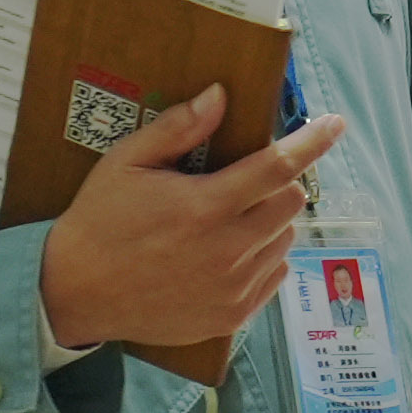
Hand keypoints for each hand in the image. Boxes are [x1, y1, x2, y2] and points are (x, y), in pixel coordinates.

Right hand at [38, 85, 344, 360]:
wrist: (75, 293)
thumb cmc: (100, 222)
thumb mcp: (126, 163)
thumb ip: (177, 129)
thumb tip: (220, 95)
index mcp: (204, 207)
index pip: (278, 167)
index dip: (312, 142)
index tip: (336, 124)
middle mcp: (227, 250)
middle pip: (291, 202)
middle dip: (279, 183)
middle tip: (244, 182)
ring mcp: (233, 288)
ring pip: (285, 239)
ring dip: (269, 221)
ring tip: (227, 220)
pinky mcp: (232, 316)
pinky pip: (275, 275)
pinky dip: (263, 257)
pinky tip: (227, 252)